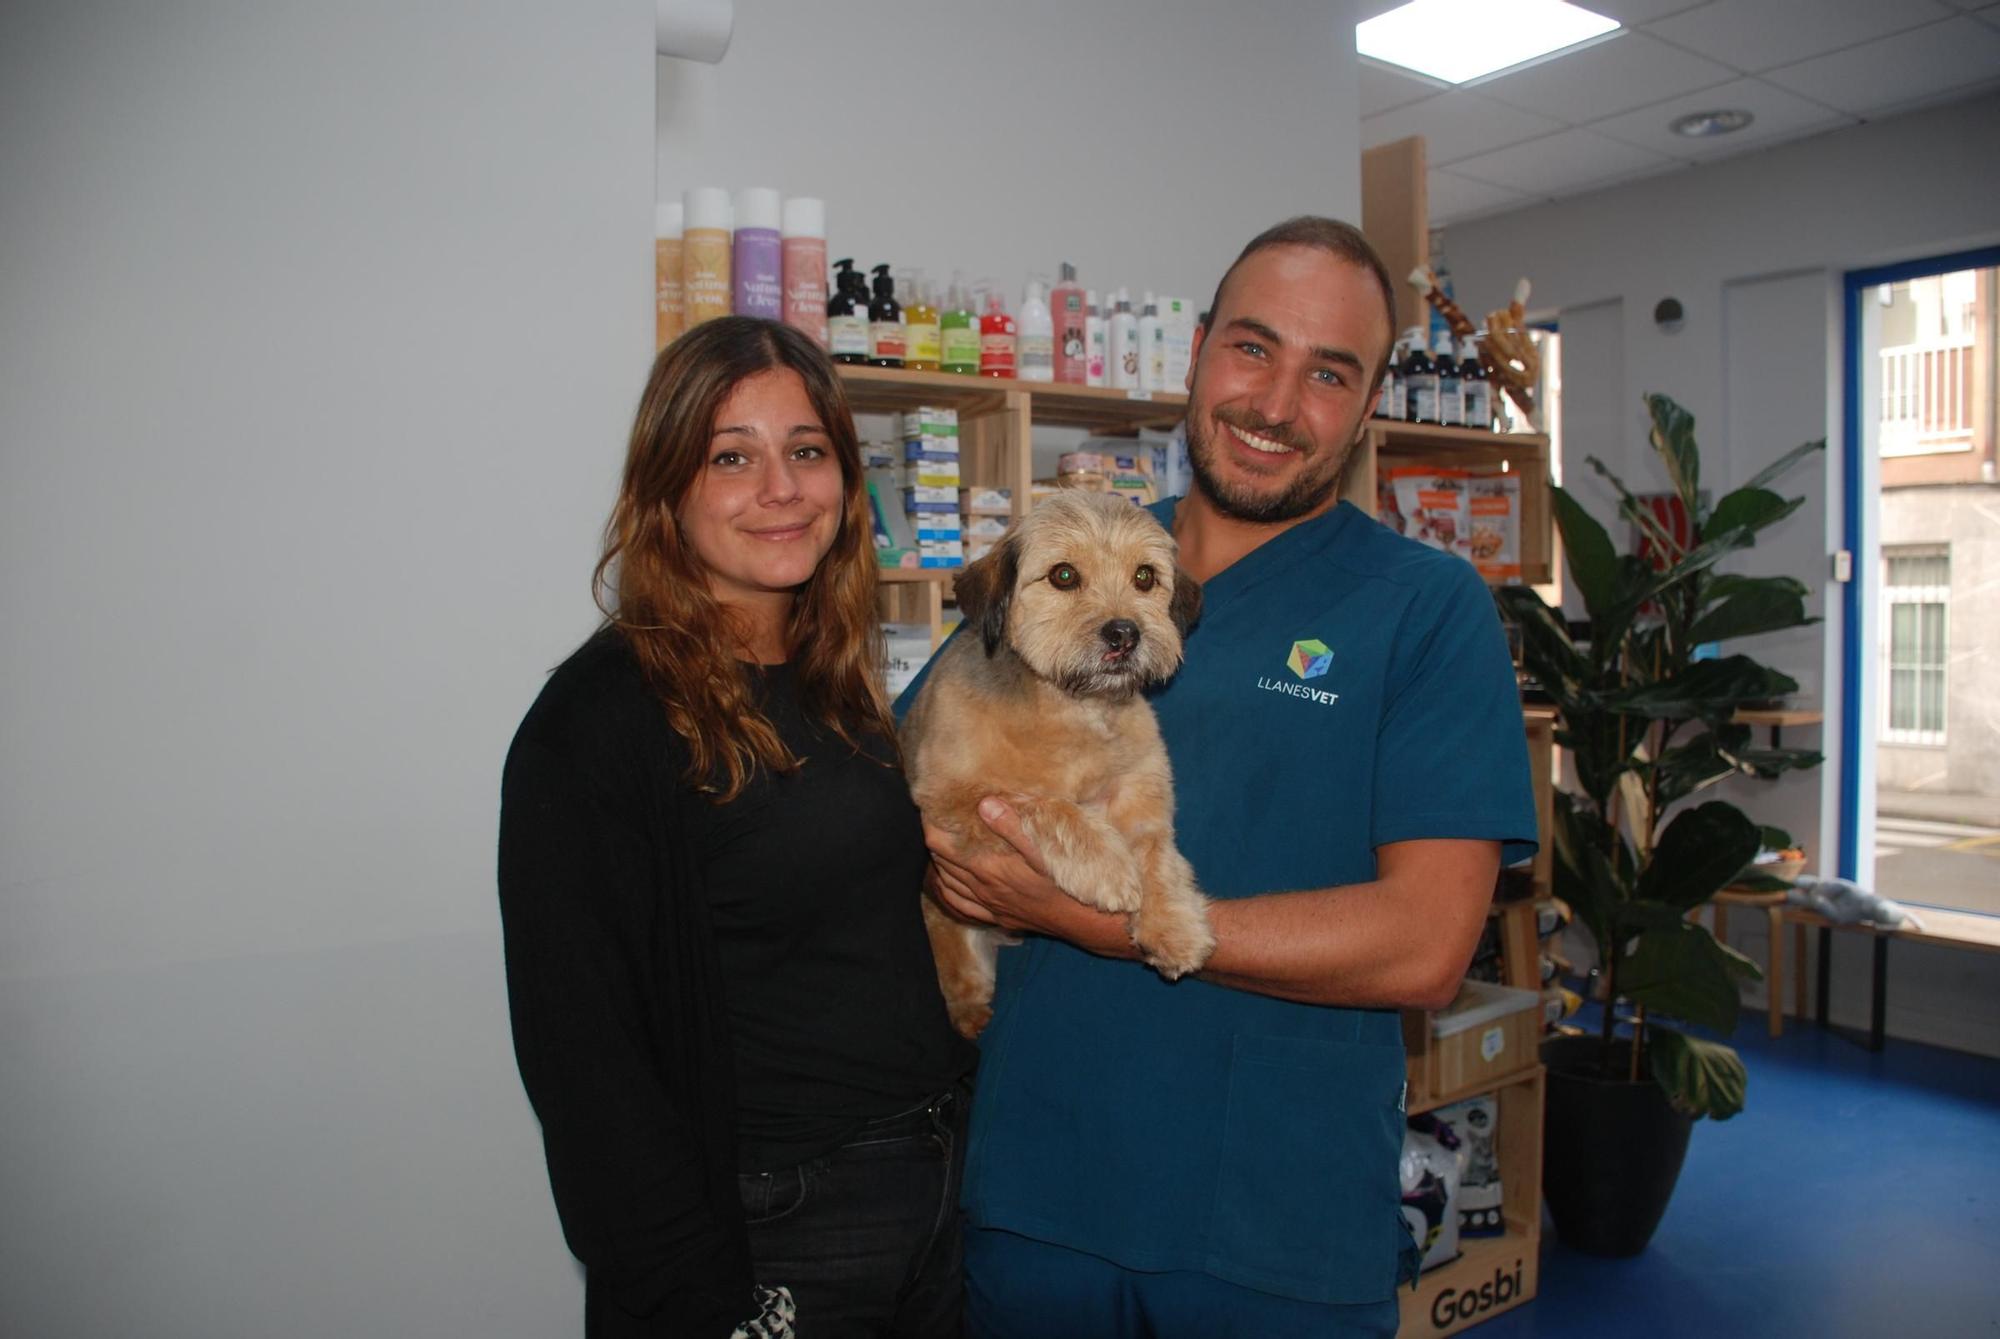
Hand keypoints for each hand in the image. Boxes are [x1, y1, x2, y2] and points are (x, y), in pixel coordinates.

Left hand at [924, 797, 1133, 957]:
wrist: (1080, 919)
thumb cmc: (1064, 881)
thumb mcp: (1042, 848)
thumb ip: (1012, 826)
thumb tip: (984, 804)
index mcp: (987, 867)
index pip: (941, 845)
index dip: (931, 825)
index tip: (932, 809)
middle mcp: (981, 887)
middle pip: (941, 862)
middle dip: (935, 840)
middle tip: (937, 822)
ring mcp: (987, 905)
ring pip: (947, 884)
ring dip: (939, 864)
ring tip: (940, 847)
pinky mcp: (996, 916)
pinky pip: (961, 905)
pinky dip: (949, 891)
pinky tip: (948, 884)